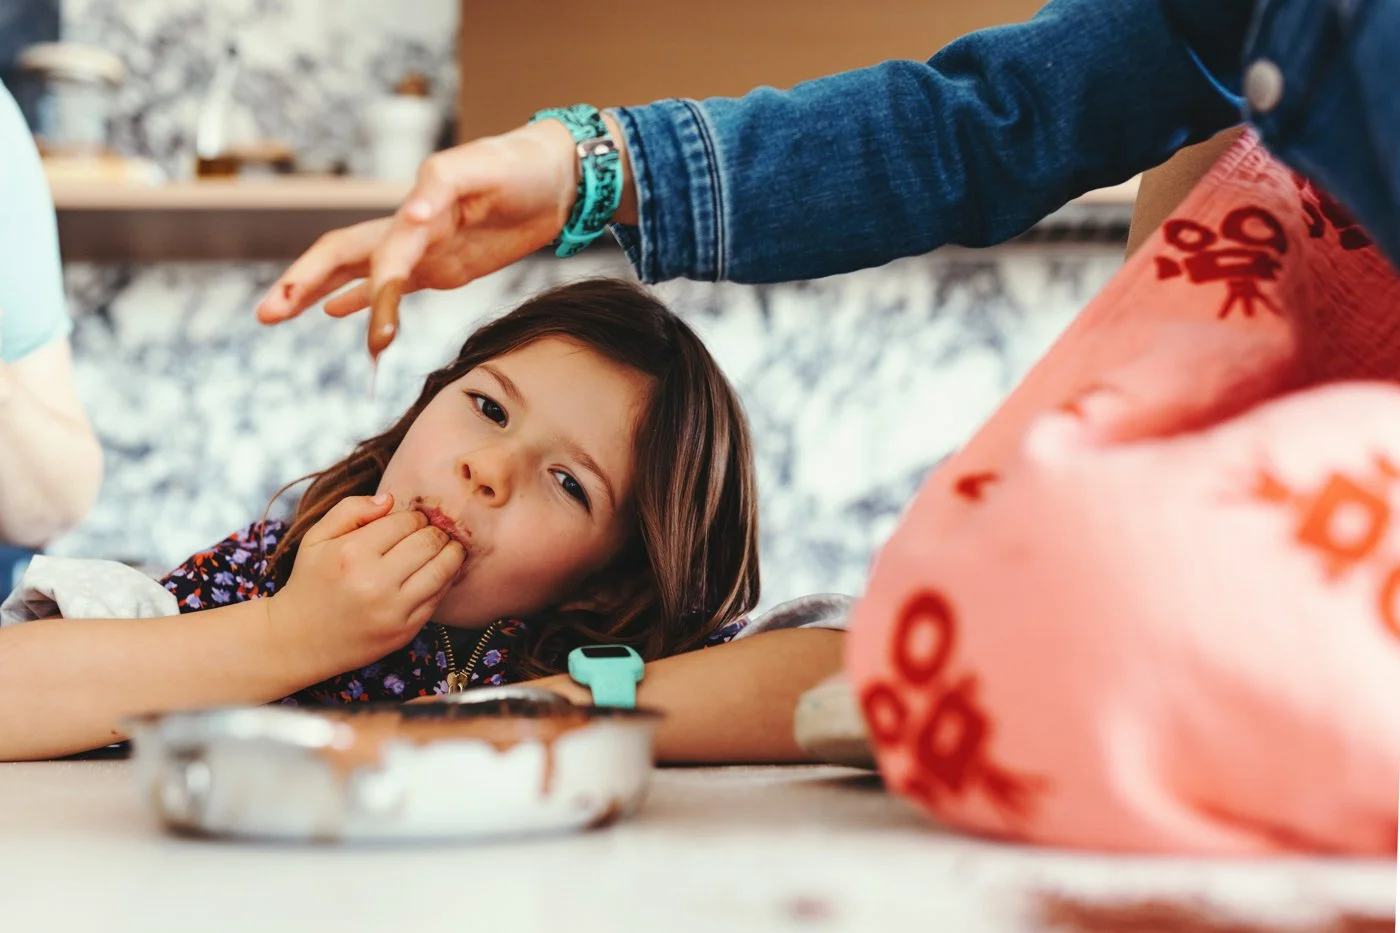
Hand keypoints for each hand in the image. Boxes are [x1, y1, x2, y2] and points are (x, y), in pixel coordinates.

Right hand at [256, 115, 634, 351]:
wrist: (558, 175)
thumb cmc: (520, 165)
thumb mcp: (484, 166)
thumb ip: (444, 185)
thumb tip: (412, 214)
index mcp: (415, 208)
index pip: (375, 250)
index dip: (369, 287)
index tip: (374, 327)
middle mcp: (409, 229)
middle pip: (342, 256)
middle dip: (303, 284)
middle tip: (267, 314)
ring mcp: (423, 248)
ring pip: (358, 272)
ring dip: (319, 292)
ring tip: (278, 313)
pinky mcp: (443, 264)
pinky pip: (391, 284)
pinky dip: (362, 297)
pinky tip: (336, 311)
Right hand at [267, 493, 465, 677]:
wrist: (300, 639)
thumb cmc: (311, 581)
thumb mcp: (317, 537)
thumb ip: (351, 509)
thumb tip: (391, 499)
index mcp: (352, 553)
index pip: (406, 521)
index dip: (414, 517)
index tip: (412, 521)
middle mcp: (374, 582)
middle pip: (429, 542)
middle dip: (436, 531)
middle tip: (432, 532)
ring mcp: (392, 610)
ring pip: (443, 569)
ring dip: (452, 553)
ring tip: (447, 547)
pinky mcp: (405, 630)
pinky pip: (439, 597)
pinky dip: (446, 580)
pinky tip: (439, 572)